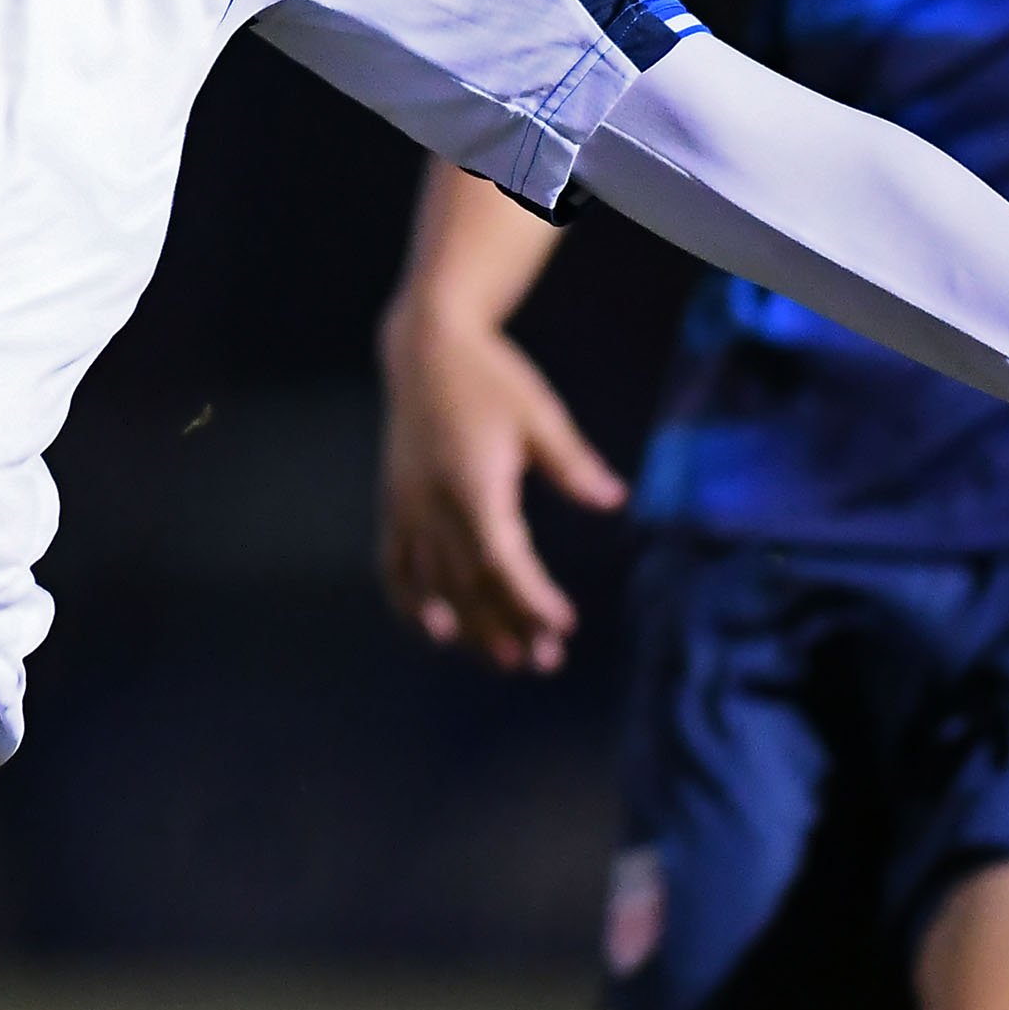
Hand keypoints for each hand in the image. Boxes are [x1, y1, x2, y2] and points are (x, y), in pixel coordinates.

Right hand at [377, 304, 625, 672]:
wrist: (426, 347)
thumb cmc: (492, 378)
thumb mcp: (540, 415)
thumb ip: (573, 464)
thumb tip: (615, 500)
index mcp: (472, 482)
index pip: (501, 560)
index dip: (531, 599)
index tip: (564, 624)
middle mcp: (433, 502)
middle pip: (469, 584)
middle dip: (507, 627)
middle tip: (543, 663)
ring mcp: (407, 506)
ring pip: (433, 583)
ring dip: (468, 627)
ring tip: (505, 660)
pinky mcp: (393, 503)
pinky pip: (395, 565)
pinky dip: (411, 602)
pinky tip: (435, 632)